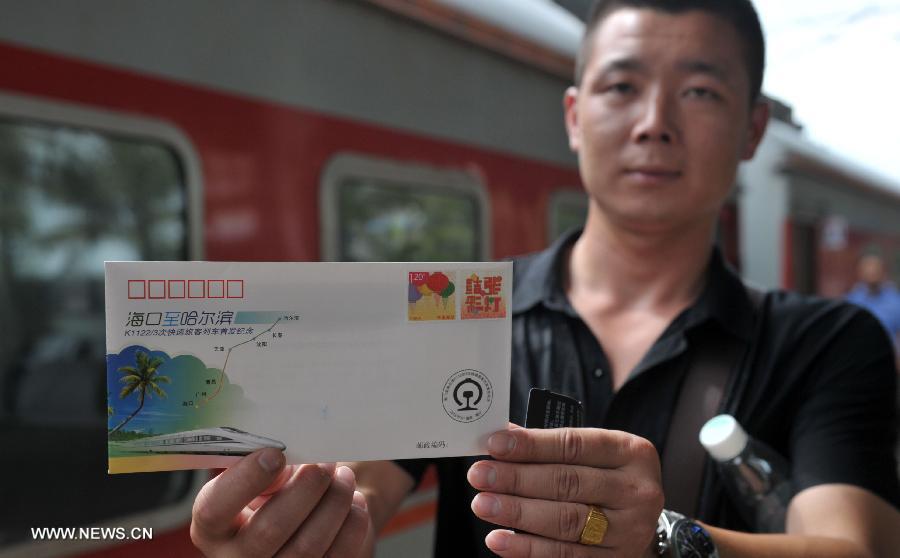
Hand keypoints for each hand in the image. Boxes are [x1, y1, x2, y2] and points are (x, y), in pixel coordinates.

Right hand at [191, 448, 370, 556]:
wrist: (296, 523)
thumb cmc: (270, 494)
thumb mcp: (253, 479)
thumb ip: (260, 467)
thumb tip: (280, 461)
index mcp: (212, 529)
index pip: (215, 510)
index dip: (246, 480)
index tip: (275, 454)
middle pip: (270, 529)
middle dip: (306, 489)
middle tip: (325, 462)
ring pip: (308, 546)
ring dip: (334, 503)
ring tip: (344, 477)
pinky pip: (338, 556)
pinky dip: (352, 524)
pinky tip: (354, 500)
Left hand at [467, 425, 662, 557]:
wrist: (639, 521)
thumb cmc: (607, 478)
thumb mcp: (593, 454)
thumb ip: (550, 446)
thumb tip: (499, 438)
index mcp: (631, 453)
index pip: (574, 445)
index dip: (532, 445)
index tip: (494, 445)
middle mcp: (636, 491)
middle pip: (568, 483)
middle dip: (517, 479)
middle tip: (480, 476)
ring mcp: (629, 531)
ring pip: (565, 522)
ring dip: (517, 513)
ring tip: (483, 504)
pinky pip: (565, 556)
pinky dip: (528, 549)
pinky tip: (500, 539)